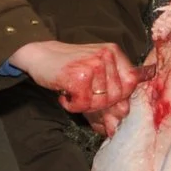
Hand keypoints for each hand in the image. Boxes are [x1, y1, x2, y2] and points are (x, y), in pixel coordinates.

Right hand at [9, 40, 140, 131]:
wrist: (39, 56)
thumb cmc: (69, 68)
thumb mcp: (94, 77)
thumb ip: (111, 95)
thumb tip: (121, 118)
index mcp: (114, 52)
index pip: (131, 83)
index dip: (119, 97)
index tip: (102, 98)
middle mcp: (106, 55)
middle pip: (117, 96)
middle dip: (99, 103)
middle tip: (83, 97)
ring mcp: (94, 64)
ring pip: (101, 102)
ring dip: (84, 105)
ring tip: (73, 93)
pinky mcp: (79, 76)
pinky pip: (83, 104)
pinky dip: (72, 106)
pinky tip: (64, 96)